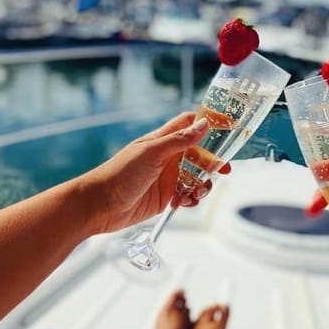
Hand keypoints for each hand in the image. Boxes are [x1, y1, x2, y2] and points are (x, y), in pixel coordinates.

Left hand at [87, 112, 230, 234]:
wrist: (100, 205)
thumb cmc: (120, 173)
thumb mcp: (151, 153)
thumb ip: (179, 141)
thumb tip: (204, 125)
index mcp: (163, 141)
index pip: (189, 124)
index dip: (208, 123)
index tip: (228, 127)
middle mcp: (168, 157)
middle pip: (200, 155)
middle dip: (213, 163)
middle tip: (224, 171)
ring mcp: (167, 177)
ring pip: (196, 177)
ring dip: (202, 185)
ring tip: (195, 194)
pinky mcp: (166, 197)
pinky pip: (187, 196)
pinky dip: (190, 199)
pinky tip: (182, 204)